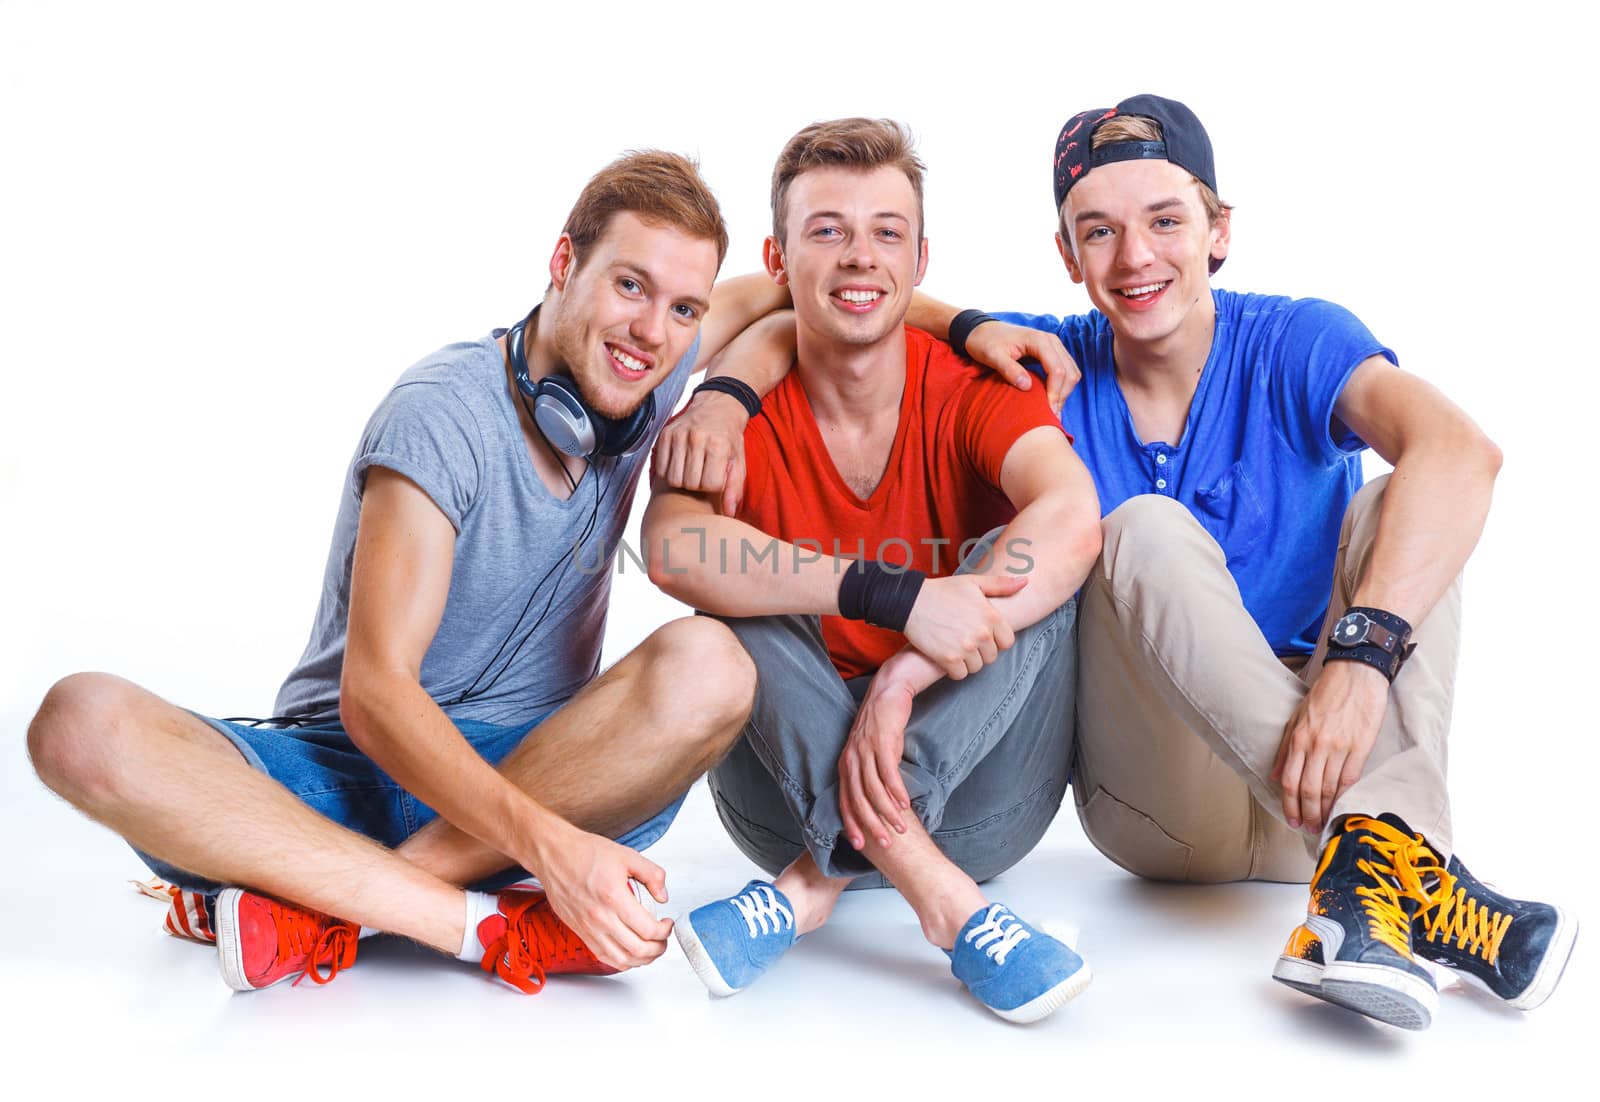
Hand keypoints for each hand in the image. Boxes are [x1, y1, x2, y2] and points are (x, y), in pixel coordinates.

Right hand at [524, 823, 672, 970]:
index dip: (664, 931)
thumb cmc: (584, 853)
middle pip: (637, 950)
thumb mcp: (627, 855)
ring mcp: (588, 928)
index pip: (648, 929)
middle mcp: (600, 918)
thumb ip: (652, 874)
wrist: (554, 856)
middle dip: (658, 948)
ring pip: (621, 960)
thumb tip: (663, 896)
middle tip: (663, 938)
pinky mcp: (580, 932)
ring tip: (651, 948)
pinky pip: (604, 957)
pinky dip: (622, 961)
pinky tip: (630, 952)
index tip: (667, 923)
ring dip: (642, 959)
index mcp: (614, 897)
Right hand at [652, 391, 747, 515]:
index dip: (714, 487)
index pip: (710, 484)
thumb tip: (729, 513)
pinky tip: (680, 466)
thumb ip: (735, 487)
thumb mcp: (739, 461)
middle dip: (698, 486)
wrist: (718, 407)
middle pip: (690, 483)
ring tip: (692, 471)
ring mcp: (679, 435)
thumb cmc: (729, 438)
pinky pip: (661, 468)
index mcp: (718, 445)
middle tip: (703, 476)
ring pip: (673, 478)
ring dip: (683, 480)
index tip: (716, 478)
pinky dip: (669, 472)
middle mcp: (697, 438)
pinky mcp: (665, 434)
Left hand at [838, 676, 914, 850]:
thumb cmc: (882, 726)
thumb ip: (872, 775)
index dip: (850, 824)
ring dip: (886, 812)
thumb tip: (881, 802)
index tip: (859, 846)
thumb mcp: (871, 753)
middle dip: (870, 825)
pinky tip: (905, 805)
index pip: (844, 801)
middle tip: (884, 844)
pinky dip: (896, 791)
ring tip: (900, 828)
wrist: (888, 692)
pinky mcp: (881, 741)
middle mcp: (851, 760)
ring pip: (873, 789)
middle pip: (858, 800)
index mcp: (845, 765)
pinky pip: (888, 772)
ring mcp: (865, 751)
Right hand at [902, 573, 1025, 679]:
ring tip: (956, 647)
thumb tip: (1026, 581)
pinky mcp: (948, 659)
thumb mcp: (973, 582)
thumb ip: (1001, 585)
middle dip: (981, 651)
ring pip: (976, 667)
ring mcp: (965, 648)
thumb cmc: (942, 590)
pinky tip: (947, 656)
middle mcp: (981, 634)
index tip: (982, 635)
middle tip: (965, 640)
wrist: (910, 601)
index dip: (995, 640)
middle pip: (991, 657)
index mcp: (991, 616)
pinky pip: (960, 675)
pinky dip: (954, 670)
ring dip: (967, 661)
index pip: (1007, 642)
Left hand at [965, 320, 1080, 415]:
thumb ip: (1009, 369)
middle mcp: (1051, 341)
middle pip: (1069, 372)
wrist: (985, 332)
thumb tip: (1027, 386)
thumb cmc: (986, 343)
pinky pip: (1067, 371)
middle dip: (1062, 395)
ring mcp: (1054, 346)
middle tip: (1050, 415)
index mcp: (1039, 340)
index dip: (1054, 393)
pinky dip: (1063, 386)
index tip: (1047, 411)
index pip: (1057, 370)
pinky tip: (1051, 399)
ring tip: (1051, 410)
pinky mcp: (1053, 353)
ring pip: (1072, 373)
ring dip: (1065, 392)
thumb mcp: (992, 356)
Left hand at [1271, 660, 1389, 832]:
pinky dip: (1344, 797)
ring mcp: (1339, 747)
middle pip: (1308, 789)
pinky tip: (1342, 808)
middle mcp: (1316, 745)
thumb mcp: (1296, 717)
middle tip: (1307, 829)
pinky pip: (1350, 778)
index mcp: (1299, 738)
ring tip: (1323, 824)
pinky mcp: (1361, 747)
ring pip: (1329, 788)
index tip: (1291, 819)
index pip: (1290, 780)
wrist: (1355, 674)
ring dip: (1325, 810)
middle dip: (1306, 813)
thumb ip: (1285, 748)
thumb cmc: (1325, 694)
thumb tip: (1275, 775)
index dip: (1289, 804)